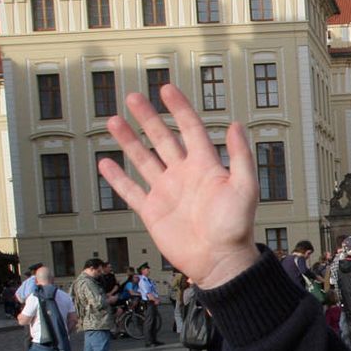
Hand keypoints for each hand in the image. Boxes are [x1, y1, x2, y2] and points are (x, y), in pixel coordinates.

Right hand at [101, 86, 261, 289]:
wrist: (219, 261)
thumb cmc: (236, 227)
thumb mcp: (244, 187)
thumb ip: (240, 156)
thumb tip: (235, 124)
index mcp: (205, 166)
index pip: (190, 129)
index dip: (179, 108)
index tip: (166, 89)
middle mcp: (183, 174)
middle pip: (162, 138)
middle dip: (147, 118)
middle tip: (132, 96)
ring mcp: (166, 192)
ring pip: (143, 159)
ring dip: (128, 141)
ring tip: (113, 121)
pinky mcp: (152, 211)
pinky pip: (131, 190)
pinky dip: (117, 178)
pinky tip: (106, 162)